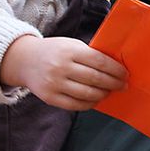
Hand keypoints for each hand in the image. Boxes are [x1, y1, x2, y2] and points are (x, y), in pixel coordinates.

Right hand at [0, 34, 126, 110]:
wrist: (25, 61)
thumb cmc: (54, 52)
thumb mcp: (70, 45)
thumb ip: (90, 55)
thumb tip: (116, 69)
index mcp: (68, 51)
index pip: (99, 62)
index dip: (116, 70)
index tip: (124, 75)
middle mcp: (61, 67)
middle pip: (95, 79)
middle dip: (113, 83)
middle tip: (122, 85)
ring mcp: (54, 84)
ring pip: (87, 94)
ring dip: (103, 94)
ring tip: (108, 92)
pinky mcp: (50, 98)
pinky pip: (76, 105)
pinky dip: (90, 103)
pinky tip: (95, 99)